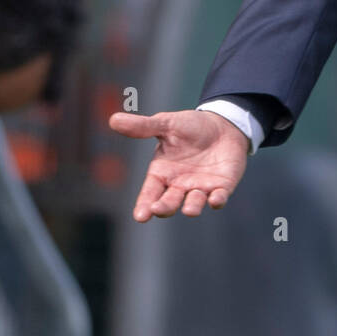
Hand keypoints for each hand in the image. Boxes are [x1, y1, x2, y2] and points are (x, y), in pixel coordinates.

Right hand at [108, 108, 248, 219]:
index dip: (144, 205)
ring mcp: (201, 188)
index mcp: (162, 173)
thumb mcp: (167, 124)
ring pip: (193, 203)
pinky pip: (219, 198)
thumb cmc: (191, 127)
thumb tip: (113, 119)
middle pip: (169, 203)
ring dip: (192, 207)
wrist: (223, 125)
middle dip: (164, 208)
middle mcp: (179, 185)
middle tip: (159, 209)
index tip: (140, 216)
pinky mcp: (222, 187)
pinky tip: (215, 199)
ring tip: (189, 209)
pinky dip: (217, 201)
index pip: (150, 193)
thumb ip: (143, 126)